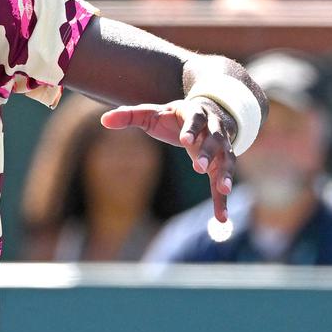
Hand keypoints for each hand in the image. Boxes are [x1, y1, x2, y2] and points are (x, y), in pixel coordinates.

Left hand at [101, 97, 237, 221]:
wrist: (207, 114)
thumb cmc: (173, 116)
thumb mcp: (151, 113)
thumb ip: (129, 116)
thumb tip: (104, 120)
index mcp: (195, 113)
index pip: (195, 120)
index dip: (191, 129)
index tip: (185, 142)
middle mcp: (213, 128)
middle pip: (214, 140)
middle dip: (208, 153)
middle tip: (200, 167)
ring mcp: (222, 146)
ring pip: (227, 159)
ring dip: (225, 174)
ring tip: (223, 190)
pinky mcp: (223, 163)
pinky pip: (223, 180)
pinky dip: (222, 199)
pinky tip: (221, 217)